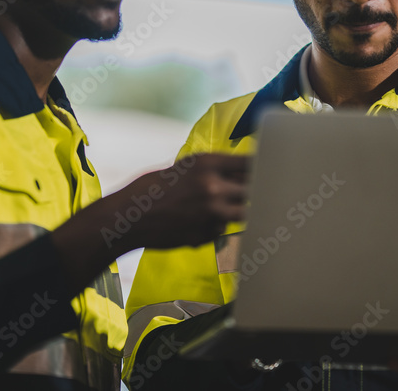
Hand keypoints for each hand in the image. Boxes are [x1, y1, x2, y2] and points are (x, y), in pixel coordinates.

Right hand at [49, 154, 246, 295]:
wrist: (126, 217)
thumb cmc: (150, 188)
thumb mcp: (182, 168)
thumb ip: (212, 171)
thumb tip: (241, 174)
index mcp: (207, 163)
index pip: (250, 162)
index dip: (262, 167)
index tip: (270, 168)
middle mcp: (213, 186)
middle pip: (253, 190)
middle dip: (253, 191)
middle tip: (254, 192)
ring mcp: (210, 213)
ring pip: (243, 213)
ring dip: (239, 210)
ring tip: (227, 208)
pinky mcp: (206, 234)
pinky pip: (223, 229)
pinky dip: (217, 227)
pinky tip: (197, 223)